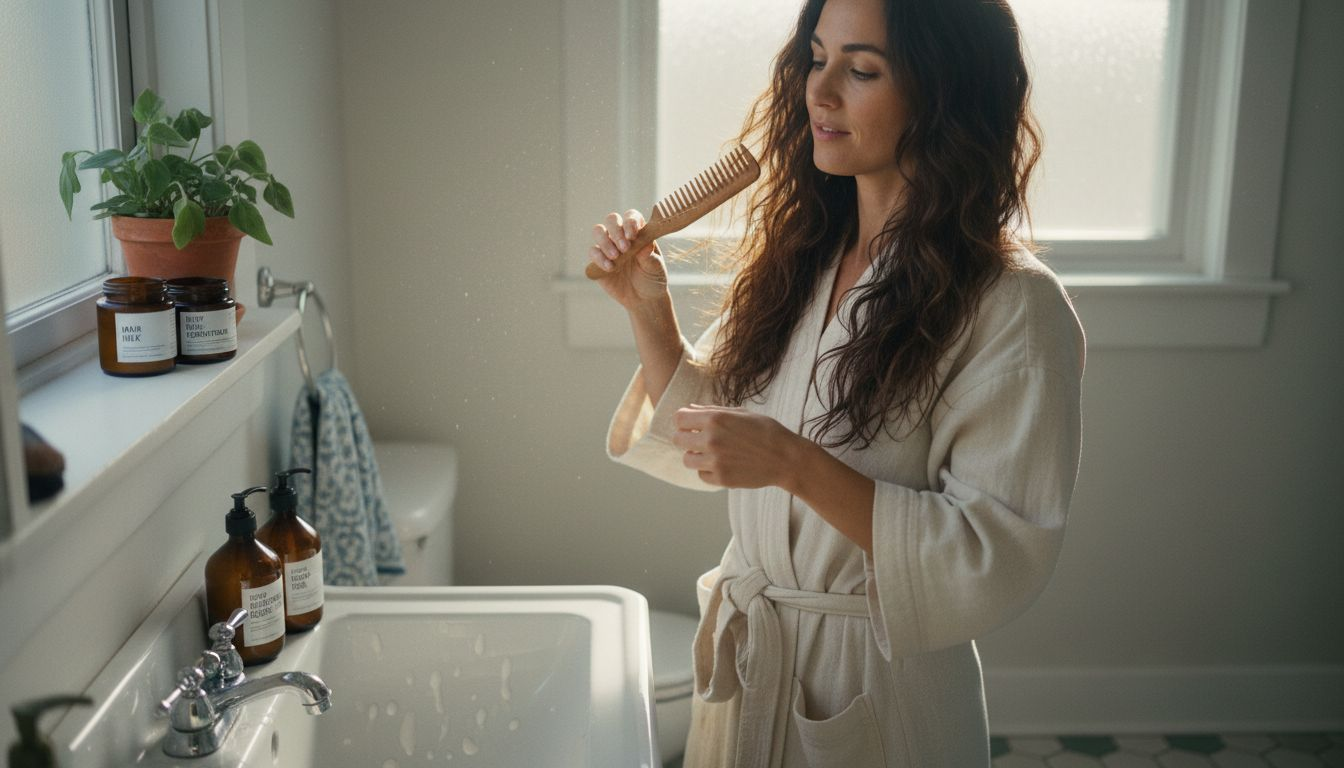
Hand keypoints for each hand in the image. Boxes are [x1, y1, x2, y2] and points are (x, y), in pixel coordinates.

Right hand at [589, 209, 668, 308]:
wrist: (643, 298)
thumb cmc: (652, 278)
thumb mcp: (656, 268)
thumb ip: (650, 257)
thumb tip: (645, 246)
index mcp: (638, 232)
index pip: (631, 217)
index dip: (630, 222)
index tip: (633, 235)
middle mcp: (621, 235)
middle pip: (612, 220)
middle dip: (616, 231)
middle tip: (625, 248)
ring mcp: (608, 246)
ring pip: (598, 231)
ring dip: (605, 242)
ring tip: (616, 256)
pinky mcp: (598, 260)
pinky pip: (593, 252)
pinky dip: (599, 258)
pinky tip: (610, 268)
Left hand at [672, 405, 804, 488]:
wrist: (786, 458)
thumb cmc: (766, 431)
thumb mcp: (741, 413)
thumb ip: (713, 410)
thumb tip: (691, 408)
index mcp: (715, 419)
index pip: (679, 418)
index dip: (683, 420)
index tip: (690, 424)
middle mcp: (711, 439)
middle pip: (678, 439)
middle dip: (686, 438)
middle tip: (698, 439)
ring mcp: (715, 461)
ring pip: (687, 459)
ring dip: (695, 455)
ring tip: (710, 453)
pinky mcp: (721, 479)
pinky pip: (701, 475)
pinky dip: (708, 470)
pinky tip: (722, 464)